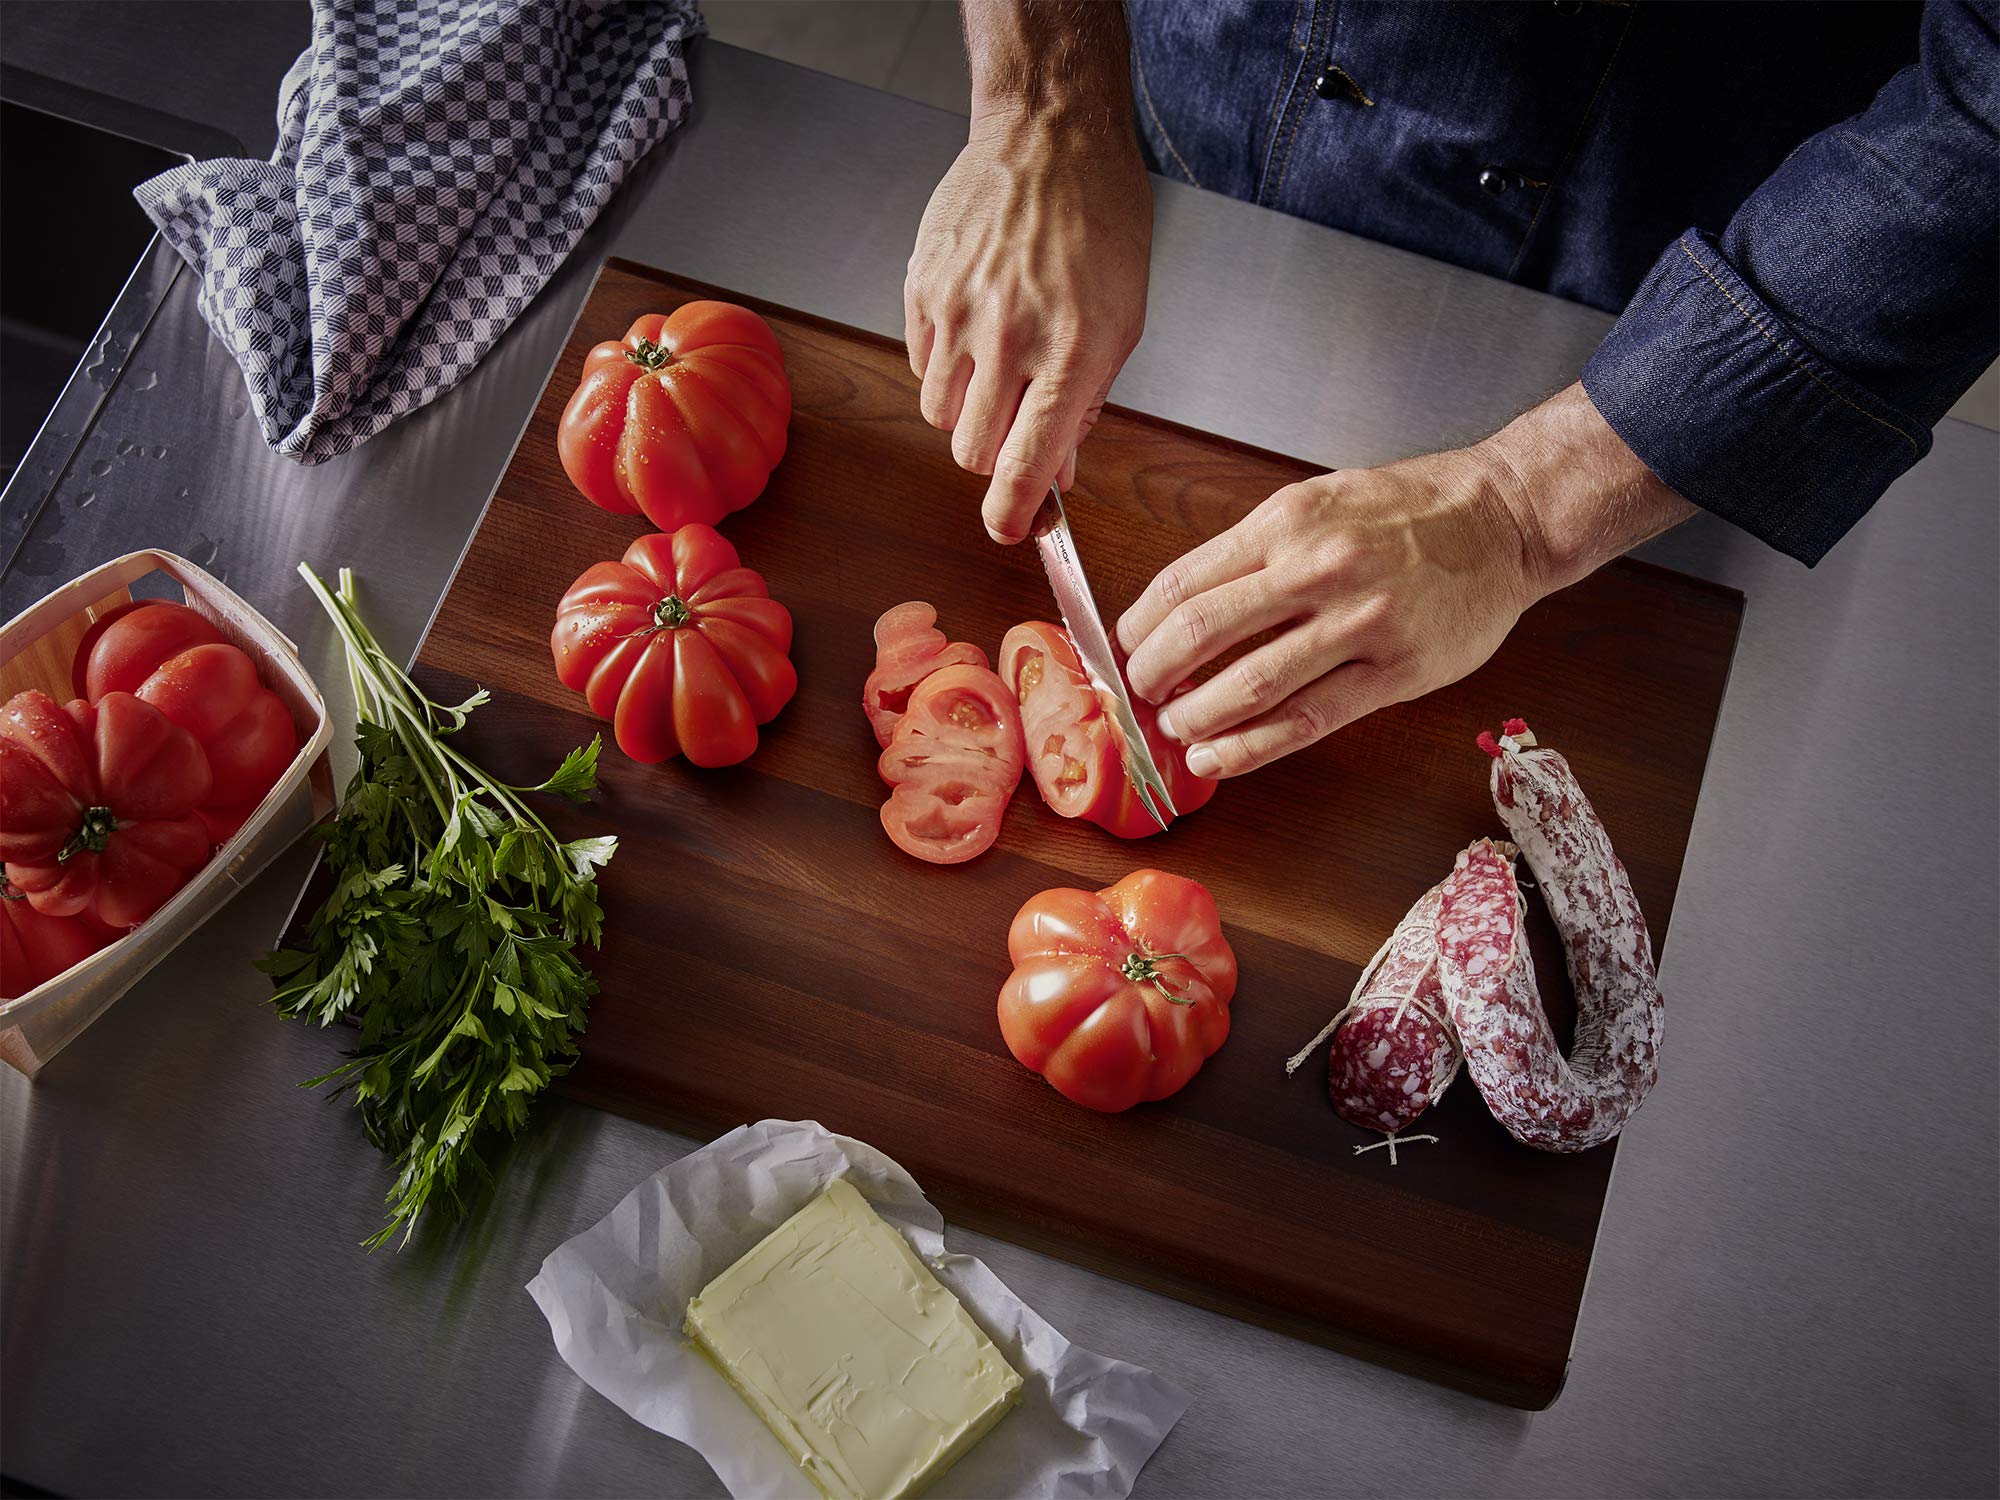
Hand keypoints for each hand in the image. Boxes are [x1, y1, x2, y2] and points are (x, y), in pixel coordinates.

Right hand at [904, 103, 1150, 543]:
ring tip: (996, 368)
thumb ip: (1084, 404)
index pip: (1028, 461)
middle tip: (1013, 427)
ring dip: (965, 412)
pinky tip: (974, 329)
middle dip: (992, 456)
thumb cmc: (1100, 224)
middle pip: (971, 450)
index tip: (1009, 531)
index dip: (1013, 512)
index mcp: (1072, 351)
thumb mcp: (1120, 322)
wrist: (1049, 137)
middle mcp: (1010, 337)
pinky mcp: (921, 290)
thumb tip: (1056, 473)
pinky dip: (944, 367)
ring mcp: (958, 312)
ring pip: (939, 415)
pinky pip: (920, 366)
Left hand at [1115, 383, 1696, 777]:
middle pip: (1201, 634)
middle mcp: (1318, 568)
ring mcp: (1359, 624)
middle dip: (1153, 674)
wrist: (1504, 520)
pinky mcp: (1394, 673)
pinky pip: (1306, 721)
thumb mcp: (1318, 501)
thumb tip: (1182, 609)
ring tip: (1176, 730)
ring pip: (1250, 686)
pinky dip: (1250, 748)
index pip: (1183, 582)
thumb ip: (1255, 551)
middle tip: (1140, 693)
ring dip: (1195, 718)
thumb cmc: (1407, 511)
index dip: (1138, 626)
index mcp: (1288, 522)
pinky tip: (1218, 758)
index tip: (1124, 648)